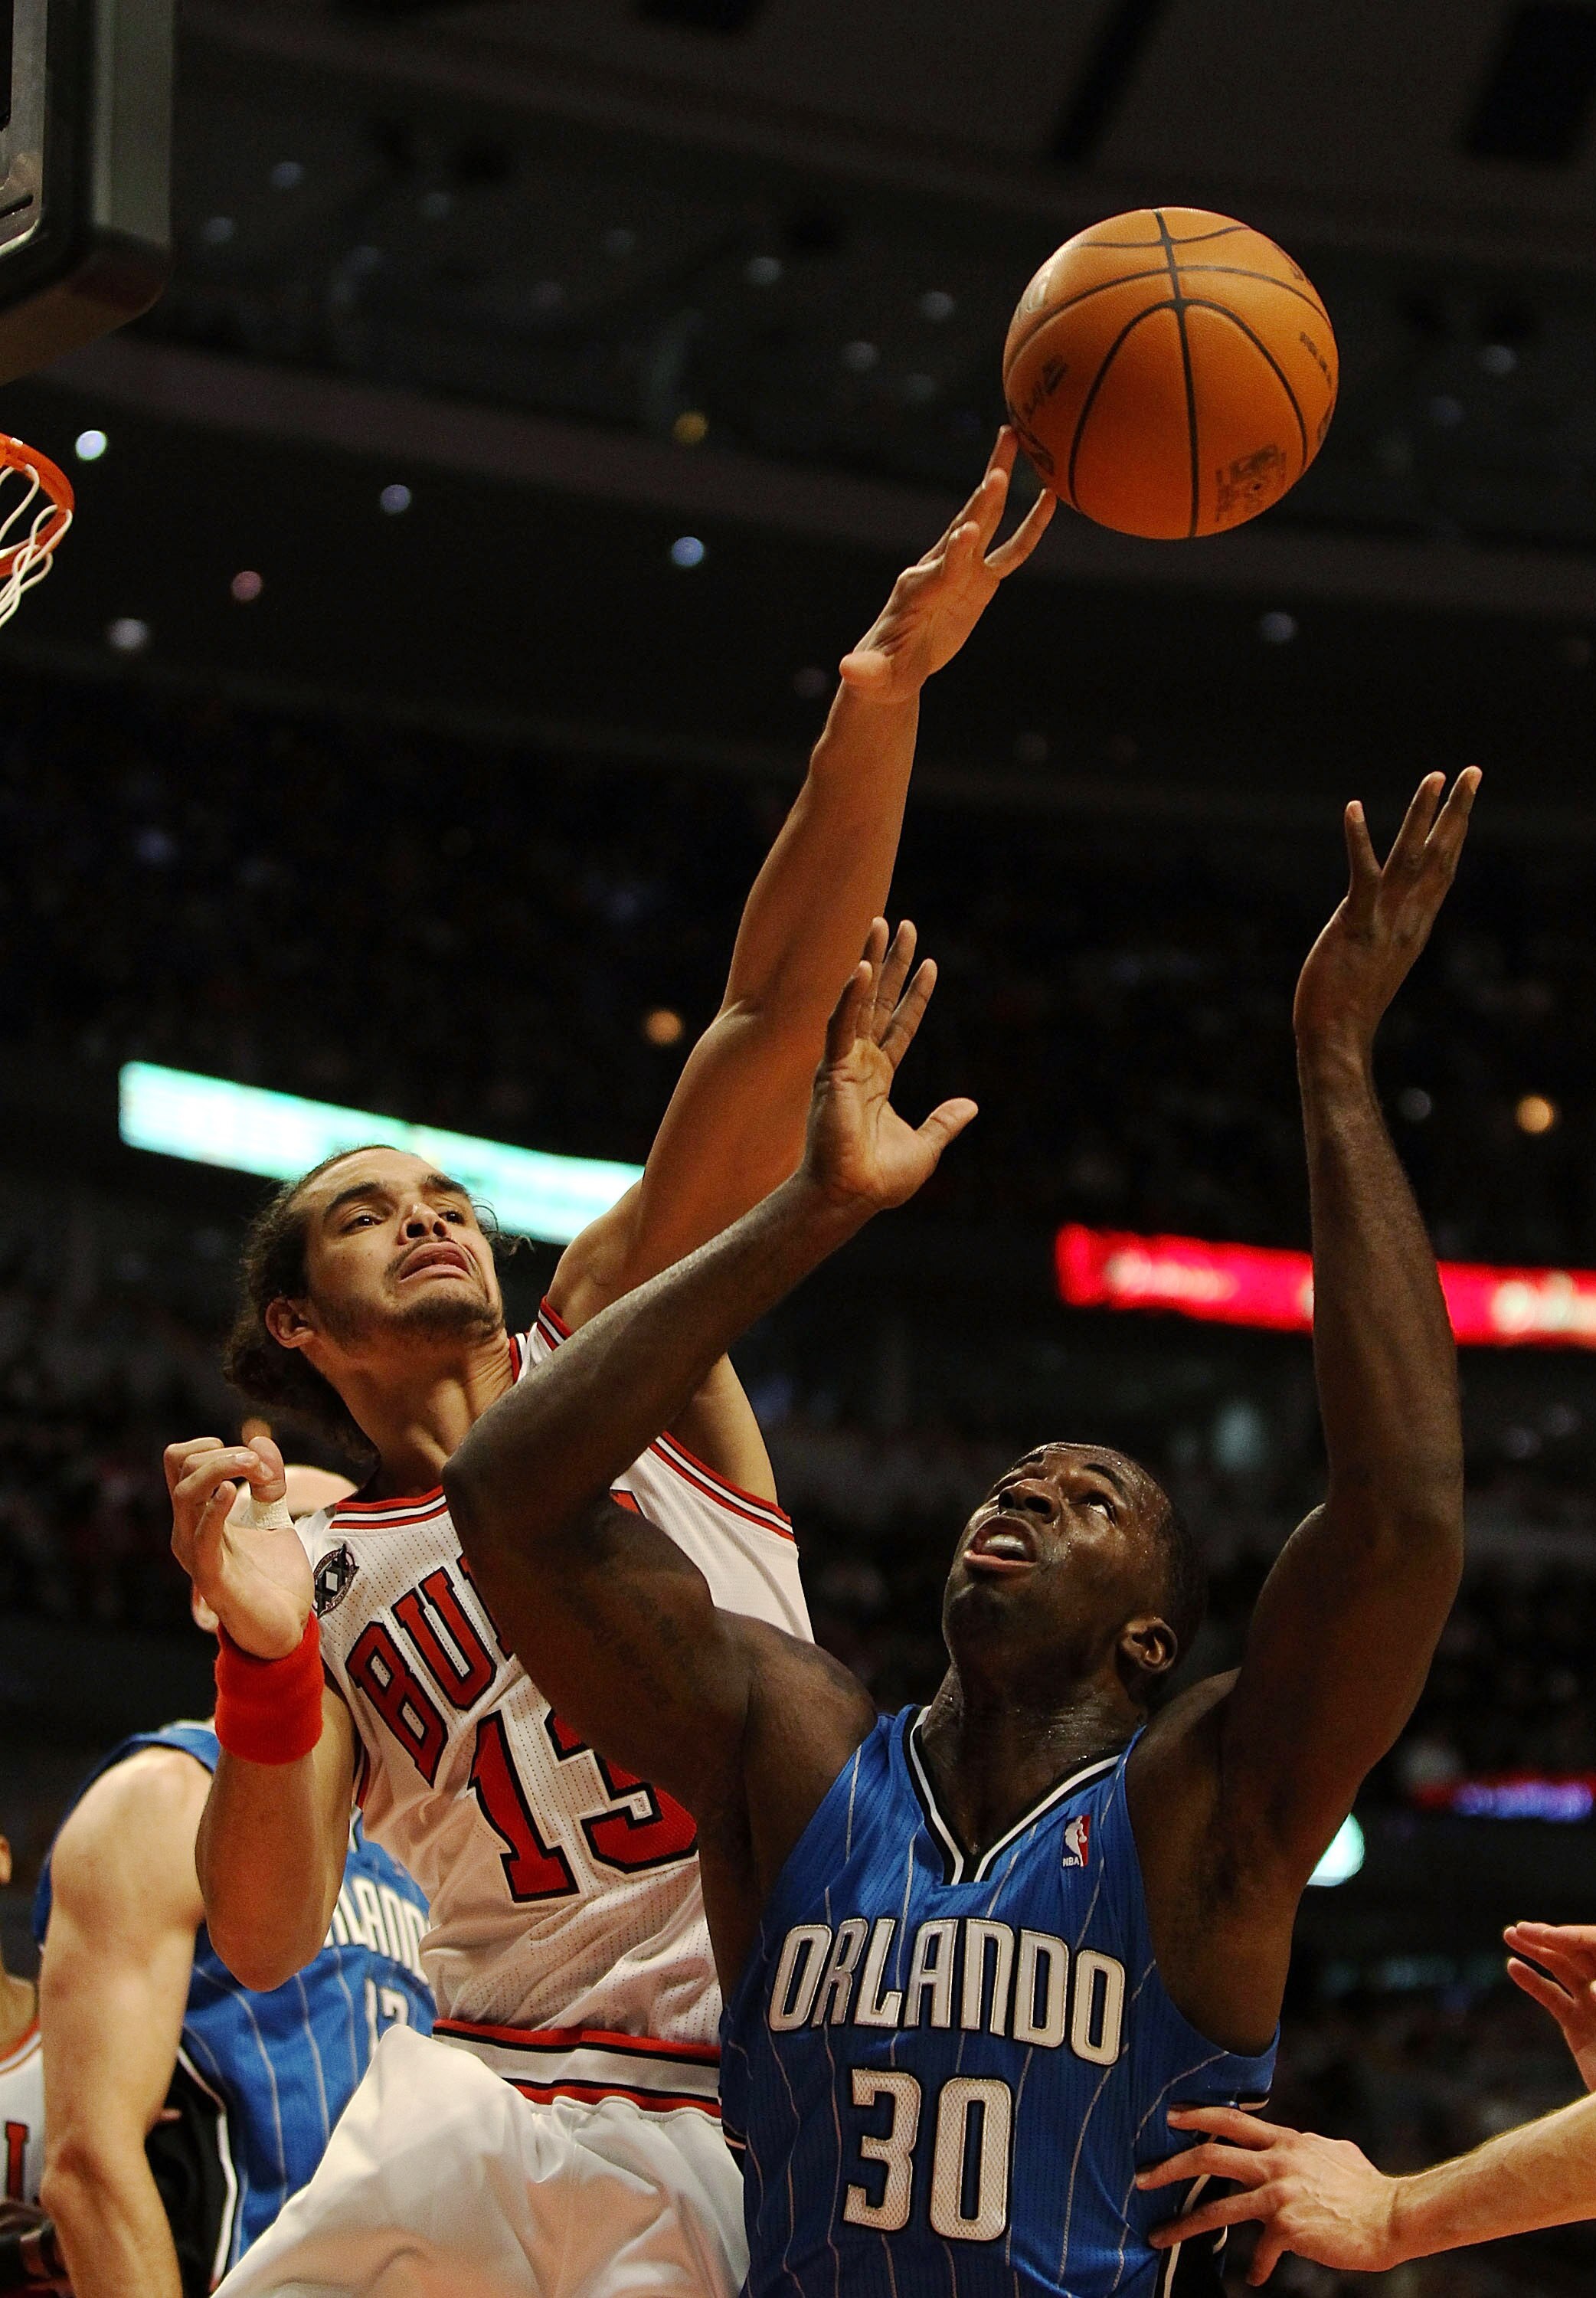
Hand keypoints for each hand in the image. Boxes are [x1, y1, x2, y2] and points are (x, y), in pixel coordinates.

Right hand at [167, 1434, 312, 1658]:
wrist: (287, 1625)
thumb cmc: (273, 1574)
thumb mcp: (275, 1515)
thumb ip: (268, 1480)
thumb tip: (259, 1439)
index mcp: (197, 1514)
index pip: (179, 1459)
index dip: (214, 1446)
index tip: (255, 1460)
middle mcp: (187, 1530)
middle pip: (180, 1466)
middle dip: (223, 1452)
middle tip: (261, 1466)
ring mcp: (196, 1554)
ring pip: (185, 1493)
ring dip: (220, 1469)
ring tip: (253, 1468)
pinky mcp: (212, 1578)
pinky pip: (200, 1539)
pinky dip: (213, 1511)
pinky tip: (231, 1494)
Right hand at [801, 919, 976, 1212]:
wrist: (851, 1196)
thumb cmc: (879, 1179)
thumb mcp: (926, 1146)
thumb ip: (945, 1121)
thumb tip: (971, 1105)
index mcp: (878, 1078)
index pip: (900, 1025)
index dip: (915, 995)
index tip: (930, 963)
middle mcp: (859, 1063)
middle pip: (879, 1001)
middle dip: (891, 962)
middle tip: (902, 924)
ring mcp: (844, 1063)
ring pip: (858, 1000)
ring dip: (870, 961)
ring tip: (880, 924)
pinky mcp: (831, 1069)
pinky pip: (841, 1025)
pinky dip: (850, 996)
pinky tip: (861, 967)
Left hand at [838, 429, 1053, 703]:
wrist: (891, 667)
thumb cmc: (880, 673)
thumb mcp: (872, 675)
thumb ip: (865, 670)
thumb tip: (848, 671)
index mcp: (917, 590)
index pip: (941, 571)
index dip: (955, 556)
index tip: (967, 533)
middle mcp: (939, 569)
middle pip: (966, 529)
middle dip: (981, 501)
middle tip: (998, 467)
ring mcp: (961, 570)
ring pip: (987, 521)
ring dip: (998, 483)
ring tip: (1015, 440)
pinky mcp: (979, 581)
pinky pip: (1011, 552)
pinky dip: (1030, 527)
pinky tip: (1049, 497)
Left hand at [1137, 2106, 1402, 2283]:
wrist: (1392, 2216)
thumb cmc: (1365, 2187)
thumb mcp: (1328, 2151)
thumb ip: (1299, 2148)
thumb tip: (1288, 2143)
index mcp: (1285, 2142)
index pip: (1231, 2121)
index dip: (1198, 2116)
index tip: (1170, 2116)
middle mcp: (1276, 2162)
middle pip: (1209, 2157)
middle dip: (1169, 2166)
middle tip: (1141, 2176)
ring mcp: (1280, 2194)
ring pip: (1217, 2208)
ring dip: (1182, 2224)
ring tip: (1158, 2235)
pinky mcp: (1288, 2227)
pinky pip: (1259, 2252)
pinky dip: (1255, 2266)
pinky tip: (1253, 2276)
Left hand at [1293, 768, 1479, 1061]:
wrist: (1337, 1037)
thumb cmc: (1347, 1005)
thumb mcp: (1378, 960)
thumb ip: (1387, 934)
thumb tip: (1385, 922)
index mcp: (1415, 924)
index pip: (1444, 870)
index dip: (1455, 832)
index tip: (1464, 799)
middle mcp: (1409, 918)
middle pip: (1442, 855)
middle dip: (1457, 811)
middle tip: (1472, 771)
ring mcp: (1385, 920)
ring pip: (1412, 858)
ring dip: (1423, 815)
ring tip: (1435, 776)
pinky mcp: (1356, 925)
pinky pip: (1362, 876)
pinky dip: (1359, 840)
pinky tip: (1353, 808)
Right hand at [1506, 1922, 1595, 2090]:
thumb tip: (1592, 1989)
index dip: (1572, 1937)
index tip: (1546, 1933)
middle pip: (1578, 1952)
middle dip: (1550, 1937)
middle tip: (1522, 1928)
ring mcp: (1594, 2005)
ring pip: (1563, 1969)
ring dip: (1536, 1950)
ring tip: (1510, 1934)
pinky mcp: (1578, 2025)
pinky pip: (1553, 1997)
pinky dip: (1532, 1981)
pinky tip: (1513, 1967)